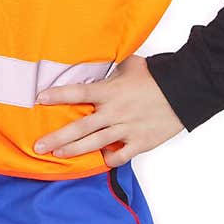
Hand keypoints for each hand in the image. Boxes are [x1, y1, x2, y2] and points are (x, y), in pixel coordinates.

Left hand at [33, 55, 184, 164]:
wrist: (186, 91)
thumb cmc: (157, 77)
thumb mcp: (131, 65)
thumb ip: (111, 69)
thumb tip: (98, 65)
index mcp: (111, 91)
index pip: (78, 92)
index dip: (58, 96)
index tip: (39, 99)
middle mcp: (115, 112)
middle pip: (79, 127)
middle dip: (56, 137)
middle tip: (38, 146)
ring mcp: (127, 129)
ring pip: (94, 144)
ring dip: (72, 150)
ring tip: (57, 154)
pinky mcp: (140, 142)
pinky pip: (119, 157)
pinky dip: (108, 159)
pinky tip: (100, 158)